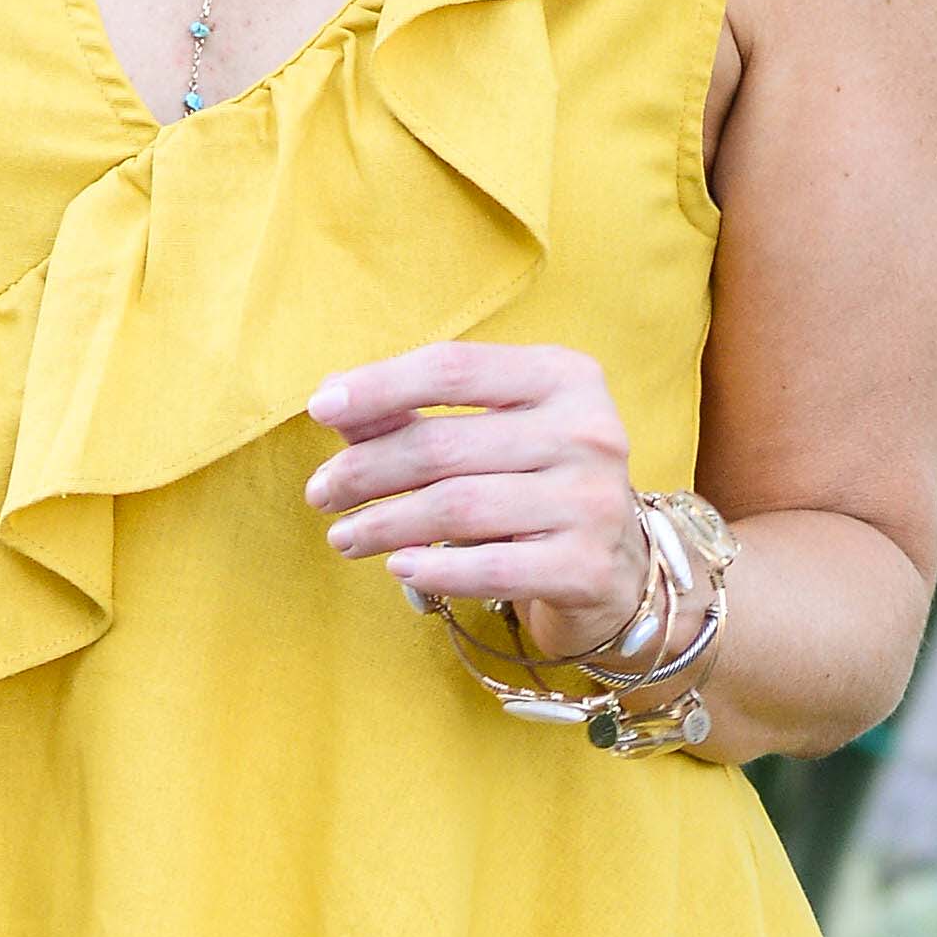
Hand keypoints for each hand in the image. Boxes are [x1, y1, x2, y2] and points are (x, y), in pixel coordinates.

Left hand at [302, 341, 649, 660]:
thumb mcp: (487, 434)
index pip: (453, 368)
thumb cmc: (534, 485)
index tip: (320, 408)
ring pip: (458, 506)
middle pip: (445, 444)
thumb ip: (414, 413)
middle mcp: (588, 431)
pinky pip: (489, 568)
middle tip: (321, 493)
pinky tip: (397, 564)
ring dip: (384, 523)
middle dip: (366, 469)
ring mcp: (592, 500)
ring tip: (343, 536)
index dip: (379, 385)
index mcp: (563, 377)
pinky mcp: (586, 566)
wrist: (615, 567)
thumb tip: (334, 400)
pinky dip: (433, 567)